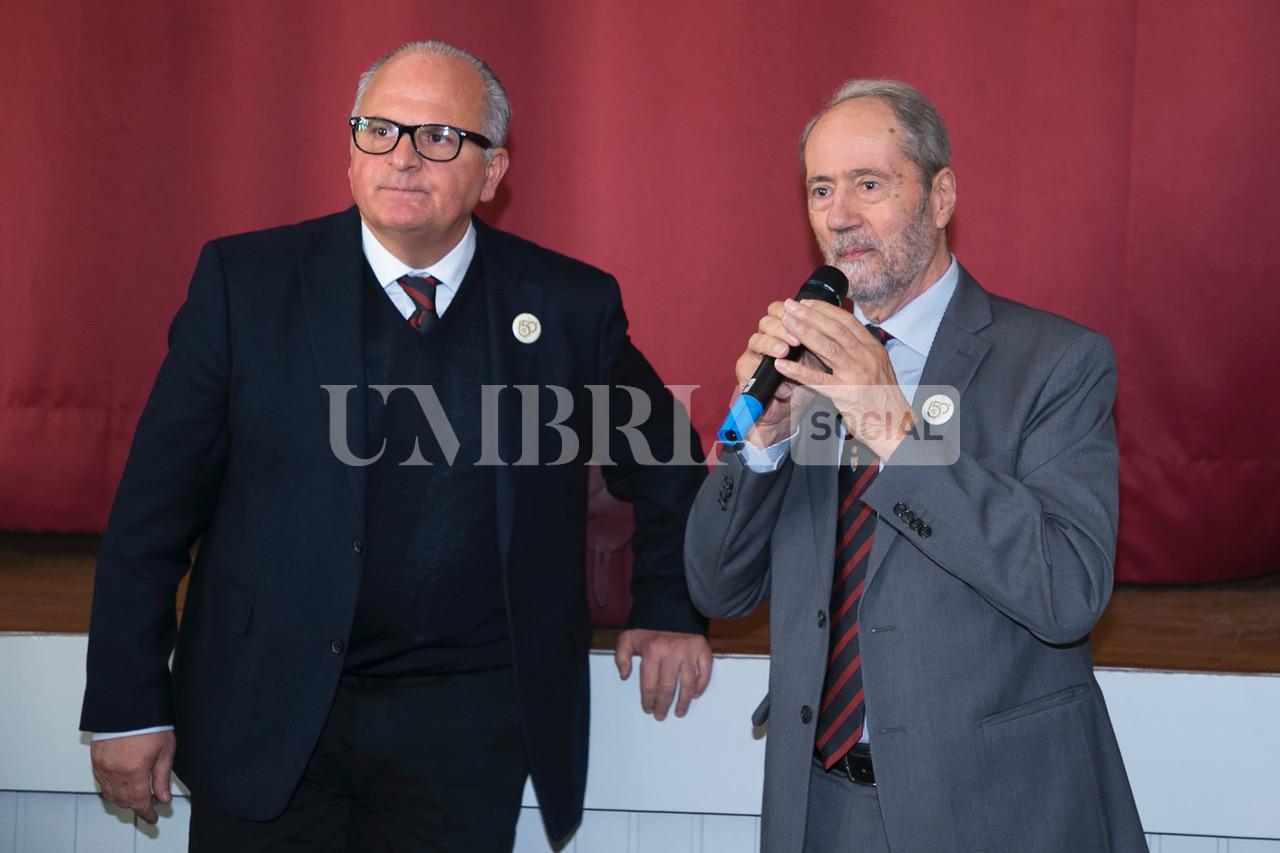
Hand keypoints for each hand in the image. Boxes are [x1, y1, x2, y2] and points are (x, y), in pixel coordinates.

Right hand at [90, 730, 175, 823]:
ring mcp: (103, 766)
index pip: (139, 802)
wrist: (129, 706)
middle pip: (124, 801)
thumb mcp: (165, 751)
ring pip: (111, 795)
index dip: (146, 813)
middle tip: (150, 800)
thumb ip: (162, 777)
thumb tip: (163, 798)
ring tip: (138, 790)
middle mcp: (116, 771)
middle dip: (137, 805)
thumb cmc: (149, 724)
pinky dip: (111, 788)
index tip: (152, 817)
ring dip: (124, 797)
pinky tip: (123, 782)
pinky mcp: (95, 760)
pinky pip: (101, 783)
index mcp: (135, 770)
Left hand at [614, 629, 712, 720]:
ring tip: (679, 712)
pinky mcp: (702, 649)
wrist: (671, 610)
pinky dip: (701, 686)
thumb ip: (620, 656)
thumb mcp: (628, 638)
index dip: (648, 700)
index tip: (648, 709)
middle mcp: (671, 652)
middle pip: (668, 688)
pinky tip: (695, 695)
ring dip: (684, 702)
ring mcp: (689, 651)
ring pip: (688, 684)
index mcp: (652, 651)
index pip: (650, 685)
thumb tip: (624, 676)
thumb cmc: (648, 630)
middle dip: (663, 705)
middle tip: (661, 715)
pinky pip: (704, 672)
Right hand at [734, 301, 823, 447]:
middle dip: (782, 327)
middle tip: (796, 338)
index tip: (809, 318)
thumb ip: (822, 345)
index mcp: (782, 331)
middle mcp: (765, 338)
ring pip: (756, 340)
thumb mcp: (816, 362)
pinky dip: (763, 369)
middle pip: (766, 321)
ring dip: (770, 343)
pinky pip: (748, 365)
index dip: (793, 313)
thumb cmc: (801, 383)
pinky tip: (777, 371)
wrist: (782, 409)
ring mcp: (752, 354)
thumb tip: (838, 328)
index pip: (781, 310)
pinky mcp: (743, 370)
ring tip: (783, 351)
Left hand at [775, 299, 914, 458]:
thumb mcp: (878, 367)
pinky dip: (797, 371)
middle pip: (834, 329)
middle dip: (809, 314)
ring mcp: (856, 374)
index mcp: (873, 348)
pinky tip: (781, 365)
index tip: (806, 303)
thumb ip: (860, 351)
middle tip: (790, 306)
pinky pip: (817, 380)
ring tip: (785, 323)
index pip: (847, 321)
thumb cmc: (884, 399)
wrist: (895, 426)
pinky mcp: (845, 394)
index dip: (824, 309)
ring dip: (803, 332)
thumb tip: (840, 336)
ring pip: (826, 347)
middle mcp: (866, 357)